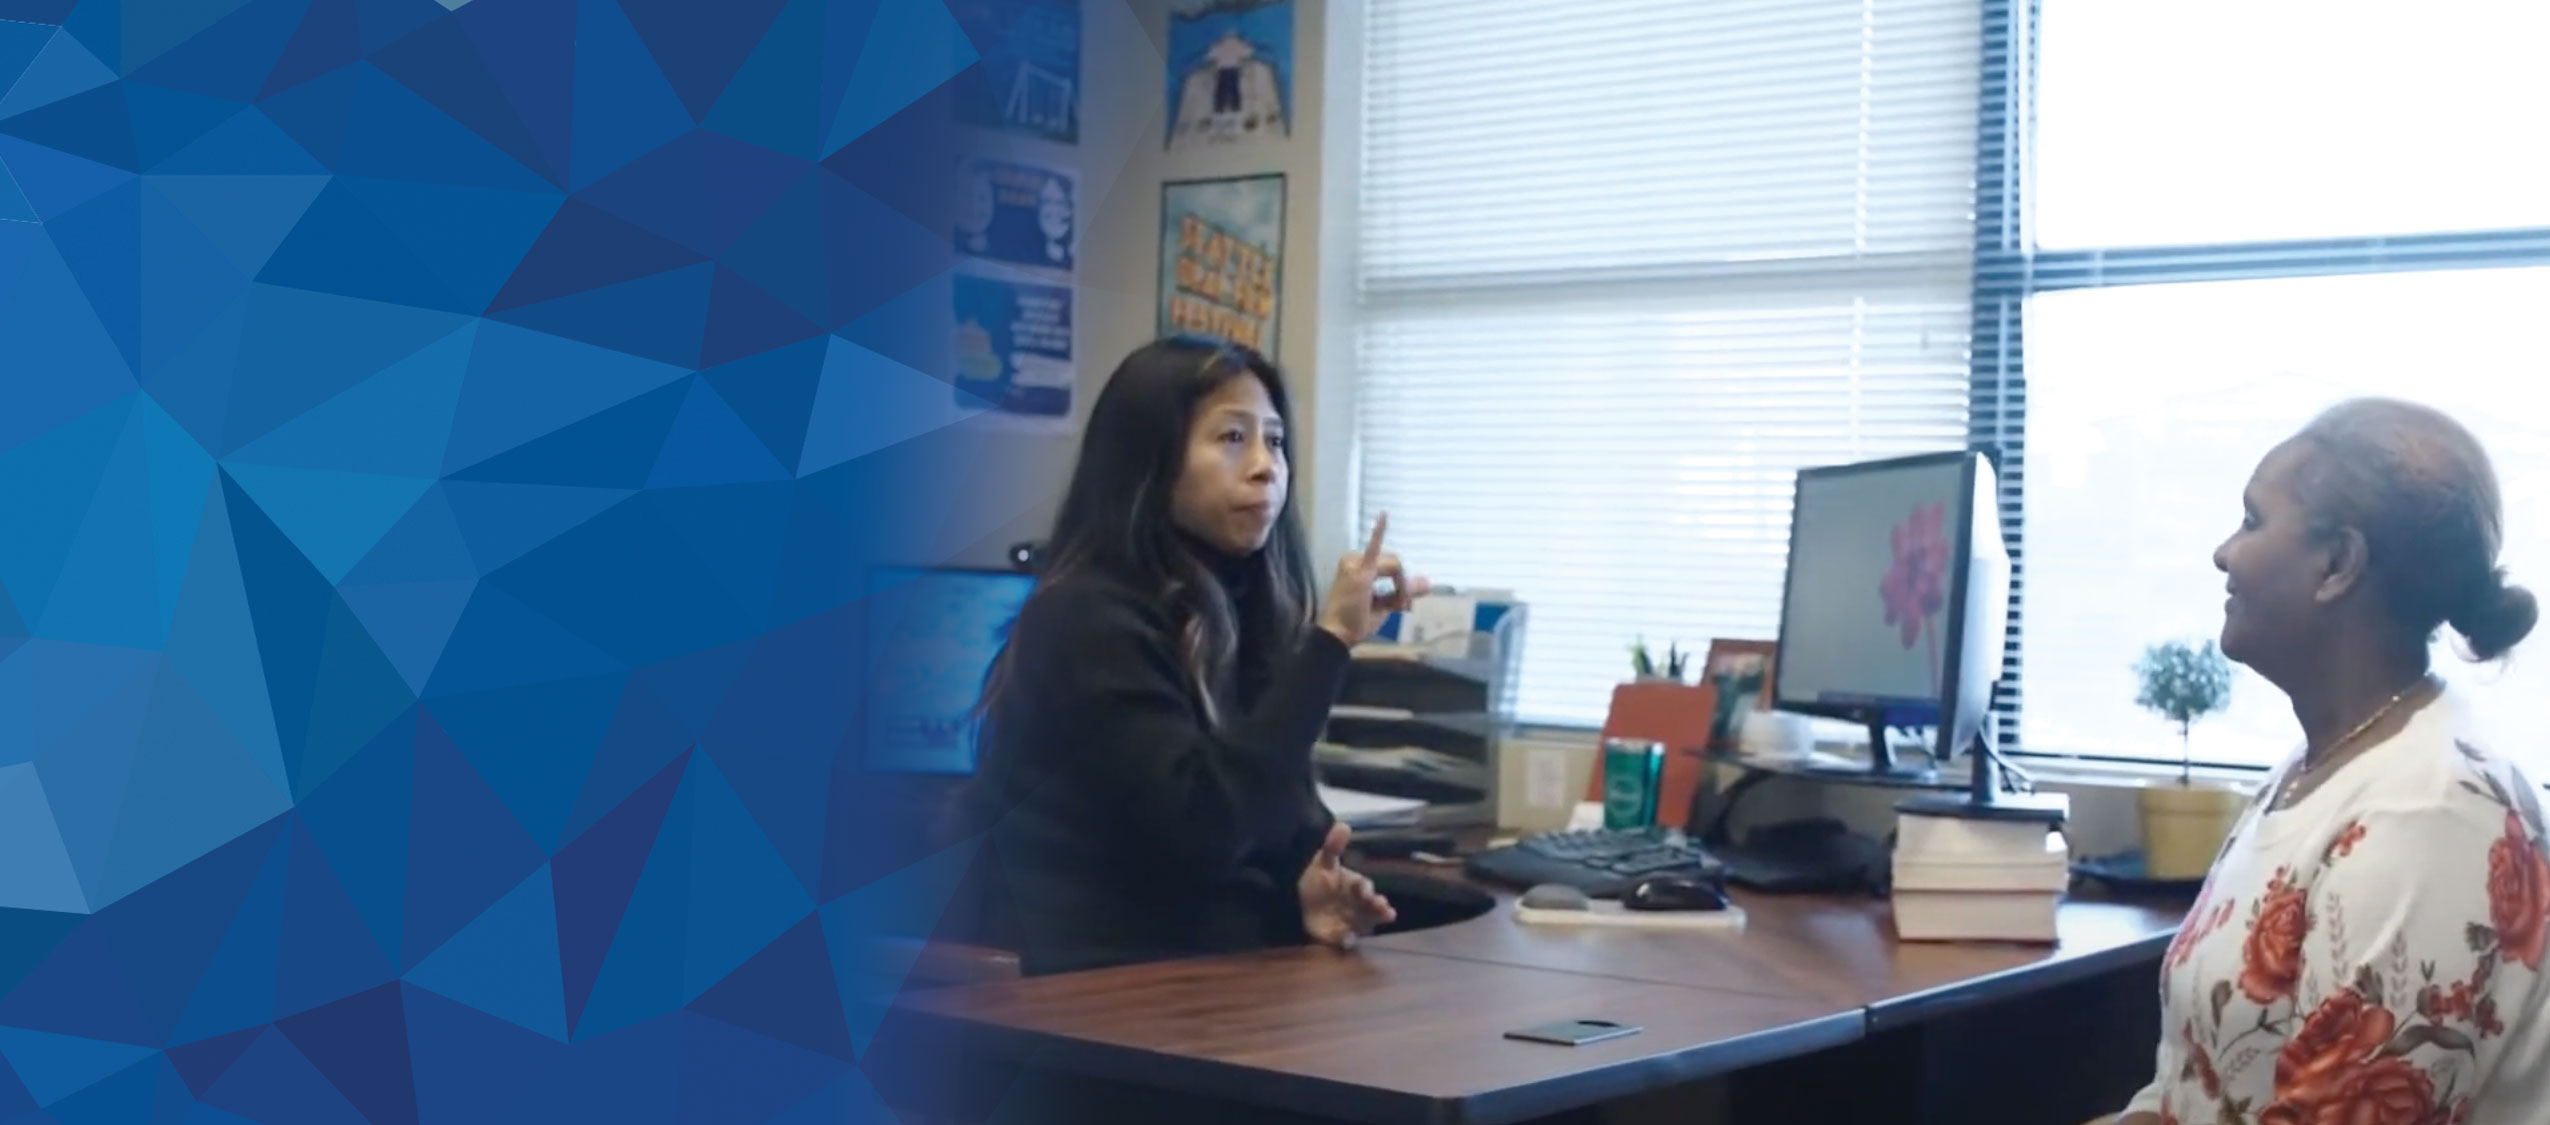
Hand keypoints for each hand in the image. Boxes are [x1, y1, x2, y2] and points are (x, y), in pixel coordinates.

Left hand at [1299, 823, 1395, 948]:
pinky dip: (1348, 940)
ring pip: (1365, 924)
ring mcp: (1351, 921)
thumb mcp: (1323, 863)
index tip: (1365, 891)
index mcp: (1356, 886)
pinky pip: (1346, 939)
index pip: (1365, 887)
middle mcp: (1358, 905)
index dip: (1366, 890)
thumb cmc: (1319, 881)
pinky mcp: (1340, 936)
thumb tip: (1343, 824)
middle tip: (1386, 911)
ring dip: (1370, 925)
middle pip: (1372, 907)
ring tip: (1370, 930)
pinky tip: (1347, 940)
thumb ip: (1333, 846)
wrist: (1301, 901)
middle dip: (1379, 909)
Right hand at [1318, 513, 1430, 646]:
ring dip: (1401, 587)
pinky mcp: (1360, 573)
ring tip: (1397, 606)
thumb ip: (1404, 591)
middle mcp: (1353, 559)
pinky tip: (1384, 515)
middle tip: (1401, 607)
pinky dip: (1379, 530)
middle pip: (1396, 563)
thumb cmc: (1354, 622)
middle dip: (1402, 586)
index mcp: (1357, 564)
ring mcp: (1356, 564)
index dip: (1401, 584)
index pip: (1391, 565)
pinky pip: (1375, 548)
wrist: (1338, 635)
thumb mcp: (1385, 605)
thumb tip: (1428, 582)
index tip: (1402, 604)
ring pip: (1396, 565)